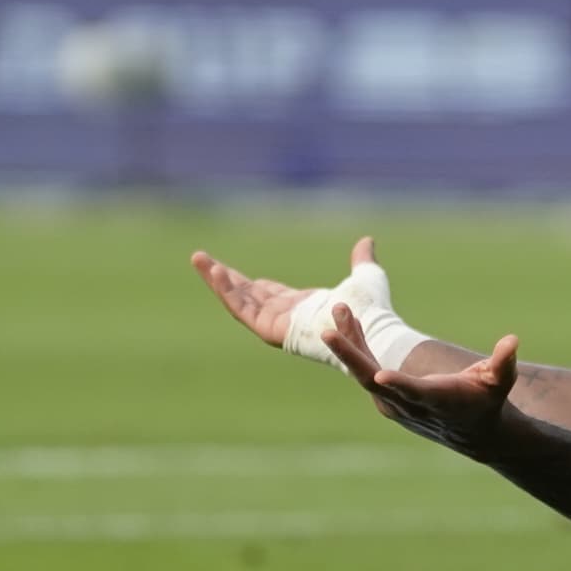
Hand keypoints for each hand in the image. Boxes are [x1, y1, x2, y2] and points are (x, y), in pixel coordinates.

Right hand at [190, 235, 393, 359]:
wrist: (371, 329)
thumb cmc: (371, 311)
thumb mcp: (364, 278)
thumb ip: (361, 261)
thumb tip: (367, 241)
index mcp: (299, 306)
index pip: (264, 291)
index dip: (243, 279)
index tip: (223, 267)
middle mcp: (284, 315)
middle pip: (245, 294)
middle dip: (222, 277)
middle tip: (200, 259)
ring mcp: (275, 323)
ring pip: (238, 300)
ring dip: (217, 280)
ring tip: (198, 259)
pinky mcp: (271, 329)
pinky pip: (243, 310)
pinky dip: (228, 292)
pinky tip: (215, 272)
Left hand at [328, 311, 517, 459]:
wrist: (471, 432)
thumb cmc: (488, 400)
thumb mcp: (499, 381)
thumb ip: (503, 362)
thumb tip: (512, 340)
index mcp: (434, 399)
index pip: (413, 392)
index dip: (398, 384)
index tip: (380, 375)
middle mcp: (407, 404)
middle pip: (371, 380)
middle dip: (350, 354)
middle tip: (328, 329)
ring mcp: (392, 402)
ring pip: (362, 371)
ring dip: (349, 341)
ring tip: (339, 310)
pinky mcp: (385, 397)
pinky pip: (364, 369)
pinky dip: (354, 347)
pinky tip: (347, 323)